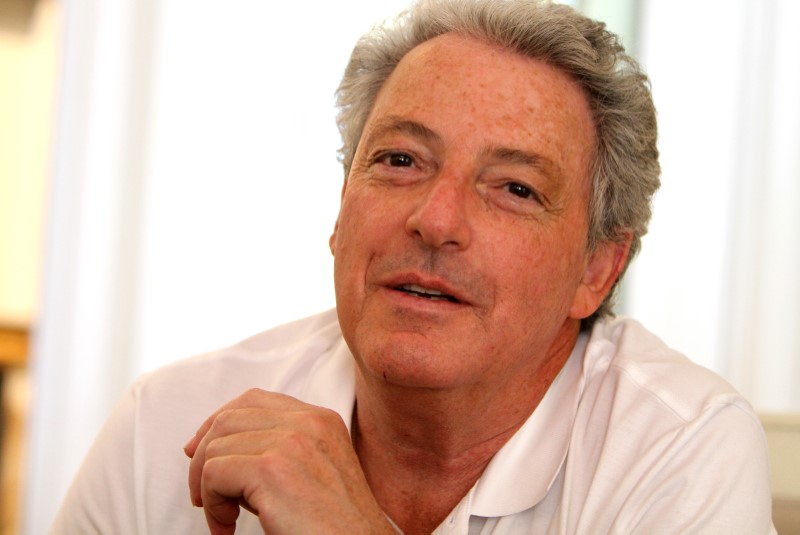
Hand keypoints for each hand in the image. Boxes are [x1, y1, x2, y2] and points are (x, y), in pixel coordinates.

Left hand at [183, 389, 391, 533]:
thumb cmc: (335, 527)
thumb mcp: (313, 474)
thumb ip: (279, 452)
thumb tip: (217, 450)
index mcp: (321, 421)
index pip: (254, 400)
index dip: (218, 424)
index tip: (199, 453)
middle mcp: (308, 423)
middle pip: (228, 419)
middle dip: (204, 457)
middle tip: (205, 497)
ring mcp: (291, 442)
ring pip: (216, 447)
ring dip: (207, 489)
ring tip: (225, 520)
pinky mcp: (272, 469)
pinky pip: (213, 473)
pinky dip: (211, 506)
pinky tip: (227, 529)